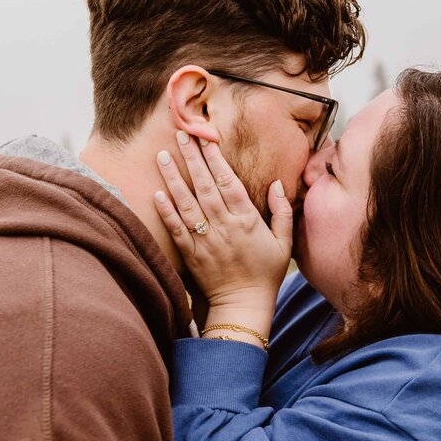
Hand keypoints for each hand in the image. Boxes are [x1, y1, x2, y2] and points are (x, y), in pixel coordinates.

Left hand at [153, 133, 292, 314]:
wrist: (243, 305)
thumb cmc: (265, 274)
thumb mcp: (284, 242)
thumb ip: (282, 212)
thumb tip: (276, 184)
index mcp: (247, 220)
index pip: (229, 182)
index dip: (216, 159)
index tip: (206, 138)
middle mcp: (224, 227)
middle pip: (205, 186)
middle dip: (192, 158)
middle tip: (180, 134)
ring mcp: (206, 240)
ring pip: (187, 203)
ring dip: (174, 178)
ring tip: (162, 155)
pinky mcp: (191, 254)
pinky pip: (177, 229)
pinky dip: (166, 211)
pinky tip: (156, 193)